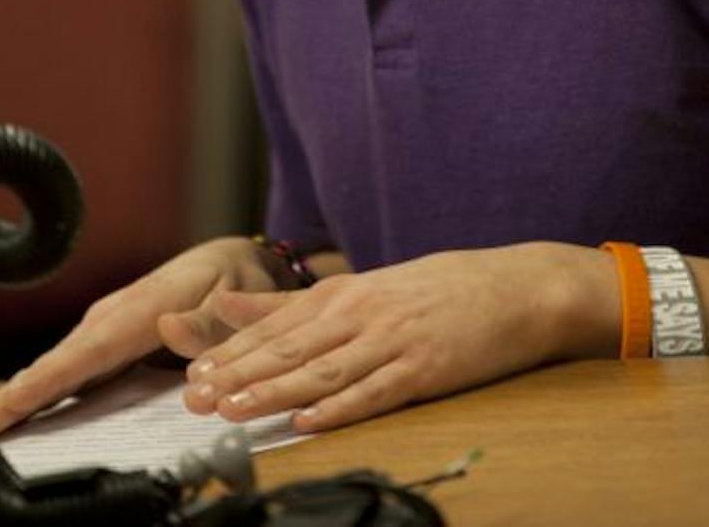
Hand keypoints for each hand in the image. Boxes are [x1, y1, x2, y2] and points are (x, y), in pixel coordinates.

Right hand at [0, 236, 280, 434]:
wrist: (237, 260)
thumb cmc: (237, 281)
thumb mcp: (237, 294)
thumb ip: (207, 319)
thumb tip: (168, 331)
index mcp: (142, 309)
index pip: (89, 350)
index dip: (49, 377)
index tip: (14, 398)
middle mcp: (114, 317)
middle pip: (58, 363)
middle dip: (16, 394)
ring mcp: (106, 328)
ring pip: (56, 366)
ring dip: (19, 395)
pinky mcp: (106, 340)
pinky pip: (69, 369)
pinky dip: (39, 389)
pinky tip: (17, 412)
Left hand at [181, 243, 612, 433]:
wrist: (516, 288)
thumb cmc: (439, 291)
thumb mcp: (365, 287)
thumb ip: (296, 301)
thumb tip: (230, 301)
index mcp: (346, 293)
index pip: (276, 324)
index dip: (231, 349)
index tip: (192, 370)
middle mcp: (362, 313)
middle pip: (290, 347)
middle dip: (239, 373)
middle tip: (195, 396)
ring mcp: (394, 341)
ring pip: (323, 370)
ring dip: (276, 392)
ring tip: (236, 410)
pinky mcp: (425, 369)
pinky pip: (375, 392)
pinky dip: (341, 407)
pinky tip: (311, 420)